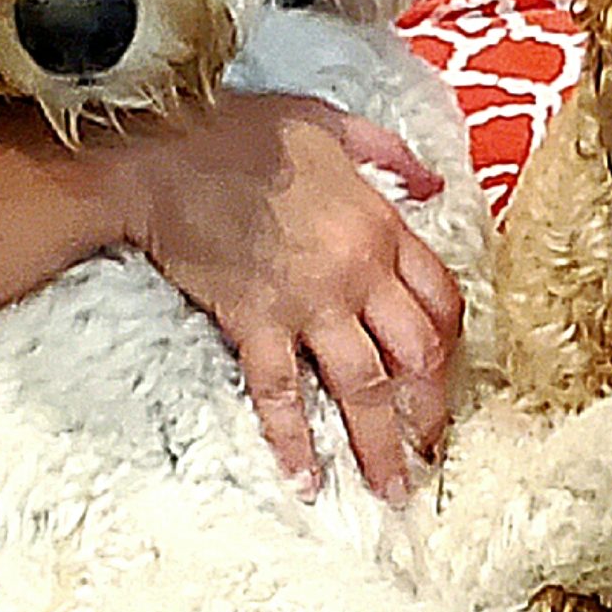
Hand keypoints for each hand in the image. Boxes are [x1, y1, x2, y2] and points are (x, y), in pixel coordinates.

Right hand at [107, 92, 463, 500]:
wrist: (163, 150)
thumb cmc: (241, 131)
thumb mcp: (331, 122)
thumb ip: (390, 153)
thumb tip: (434, 184)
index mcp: (381, 227)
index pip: (440, 298)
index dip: (449, 343)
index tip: (444, 373)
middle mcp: (357, 273)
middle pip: (416, 354)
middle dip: (429, 409)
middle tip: (430, 449)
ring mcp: (308, 302)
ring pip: (364, 386)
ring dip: (381, 444)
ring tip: (390, 489)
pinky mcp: (254, 322)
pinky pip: (282, 393)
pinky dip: (295, 441)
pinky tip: (305, 480)